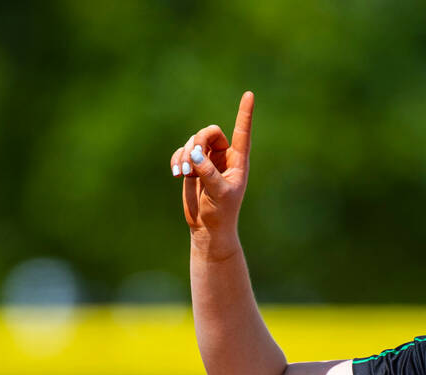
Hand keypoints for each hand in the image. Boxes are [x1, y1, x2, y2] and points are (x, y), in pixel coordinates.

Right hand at [169, 91, 254, 252]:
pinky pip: (182, 151)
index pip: (242, 133)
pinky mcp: (192, 166)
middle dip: (197, 142)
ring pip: (194, 141)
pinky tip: (175, 173)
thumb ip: (207, 172)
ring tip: (182, 173)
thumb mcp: (217, 193)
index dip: (245, 114)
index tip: (249, 94)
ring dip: (185, 154)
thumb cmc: (220, 213)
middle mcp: (224, 157)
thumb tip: (194, 153)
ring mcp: (208, 160)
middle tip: (191, 162)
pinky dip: (176, 159)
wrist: (207, 228)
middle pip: (209, 132)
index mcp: (238, 162)